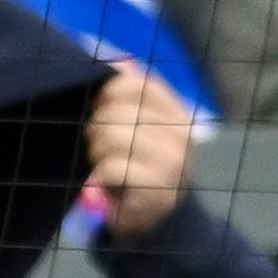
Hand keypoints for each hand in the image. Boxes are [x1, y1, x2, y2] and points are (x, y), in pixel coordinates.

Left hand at [85, 64, 199, 242]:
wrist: (157, 219)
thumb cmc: (137, 165)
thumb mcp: (135, 126)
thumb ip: (126, 95)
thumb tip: (116, 59)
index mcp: (176, 111)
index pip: (134, 82)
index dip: (105, 93)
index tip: (99, 110)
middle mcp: (181, 133)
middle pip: (116, 111)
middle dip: (96, 129)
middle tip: (100, 147)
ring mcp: (174, 162)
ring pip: (113, 137)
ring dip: (97, 153)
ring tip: (105, 164)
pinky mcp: (159, 190)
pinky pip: (114, 168)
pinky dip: (103, 175)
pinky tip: (111, 184)